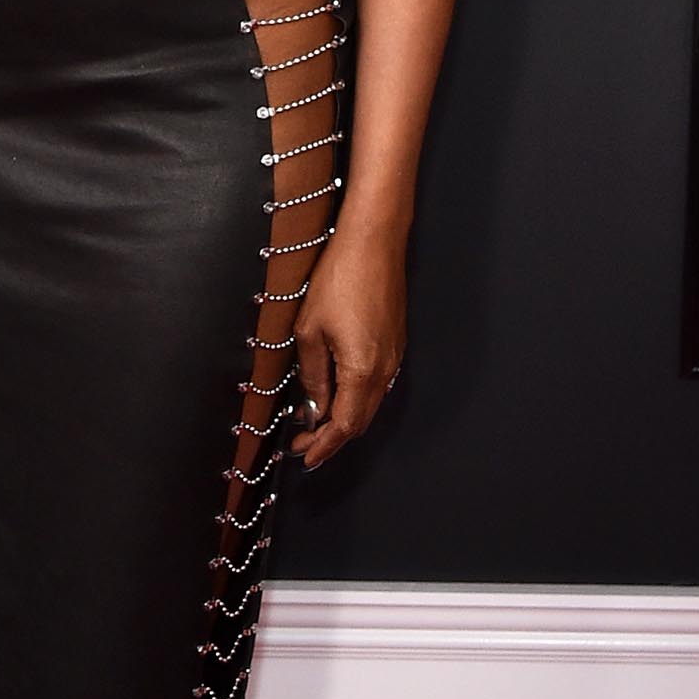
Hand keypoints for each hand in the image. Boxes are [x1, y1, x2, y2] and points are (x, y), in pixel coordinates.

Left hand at [291, 227, 403, 468]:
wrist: (373, 242)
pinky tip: (335, 395)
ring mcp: (394, 357)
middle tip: (304, 445)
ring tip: (314, 424)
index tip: (304, 456)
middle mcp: (385, 369)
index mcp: (363, 370)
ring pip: (370, 404)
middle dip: (332, 438)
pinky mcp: (395, 343)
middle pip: (360, 420)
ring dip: (343, 419)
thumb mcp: (310, 330)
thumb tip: (313, 407)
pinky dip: (355, 399)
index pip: (344, 425)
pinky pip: (376, 385)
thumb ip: (313, 375)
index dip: (324, 445)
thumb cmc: (339, 278)